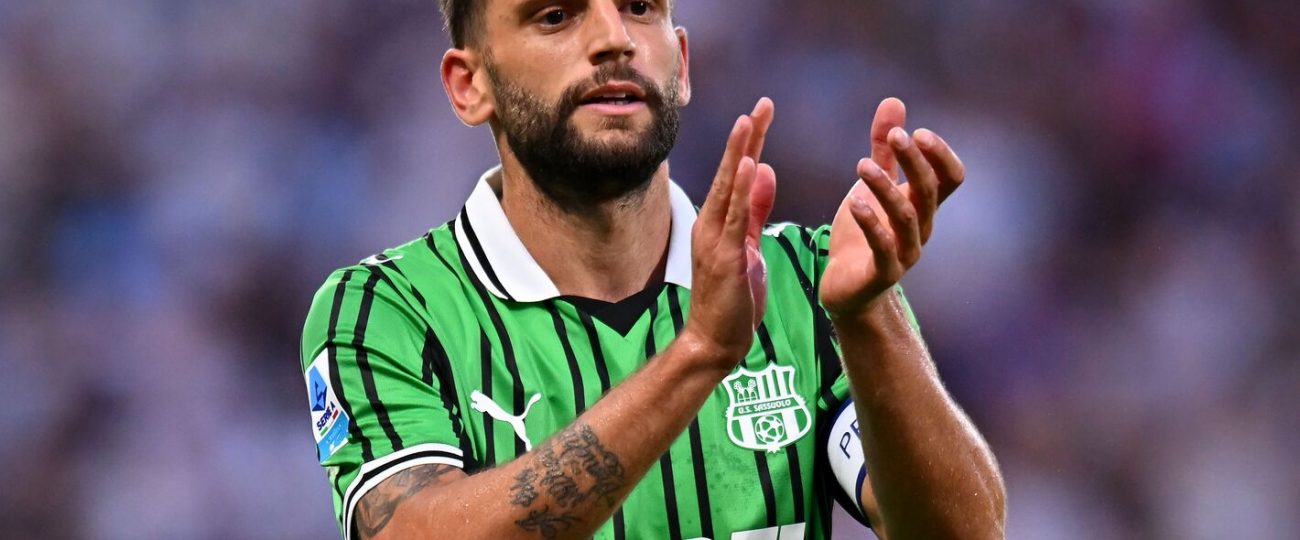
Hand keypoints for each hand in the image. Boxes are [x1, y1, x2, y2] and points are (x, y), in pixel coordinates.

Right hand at [683, 98, 776, 366]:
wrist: (714, 343)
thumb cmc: (732, 301)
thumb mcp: (749, 249)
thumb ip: (756, 211)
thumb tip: (764, 170)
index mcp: (719, 223)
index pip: (736, 175)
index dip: (748, 143)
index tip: (761, 113)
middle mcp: (711, 225)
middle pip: (731, 173)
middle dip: (746, 138)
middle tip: (761, 105)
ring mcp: (714, 240)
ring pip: (729, 189)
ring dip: (740, 154)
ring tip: (750, 121)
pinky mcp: (724, 257)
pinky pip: (735, 217)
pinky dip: (742, 190)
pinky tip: (750, 166)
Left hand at [819, 98, 964, 318]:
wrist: (845, 288)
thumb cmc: (862, 233)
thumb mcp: (871, 186)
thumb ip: (883, 149)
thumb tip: (894, 102)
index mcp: (922, 206)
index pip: (950, 178)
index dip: (940, 154)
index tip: (916, 131)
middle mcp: (920, 228)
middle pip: (929, 191)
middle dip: (914, 161)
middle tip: (894, 136)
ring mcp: (904, 253)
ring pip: (907, 217)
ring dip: (886, 188)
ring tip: (861, 166)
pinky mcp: (882, 273)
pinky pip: (883, 249)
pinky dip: (870, 224)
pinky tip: (854, 203)